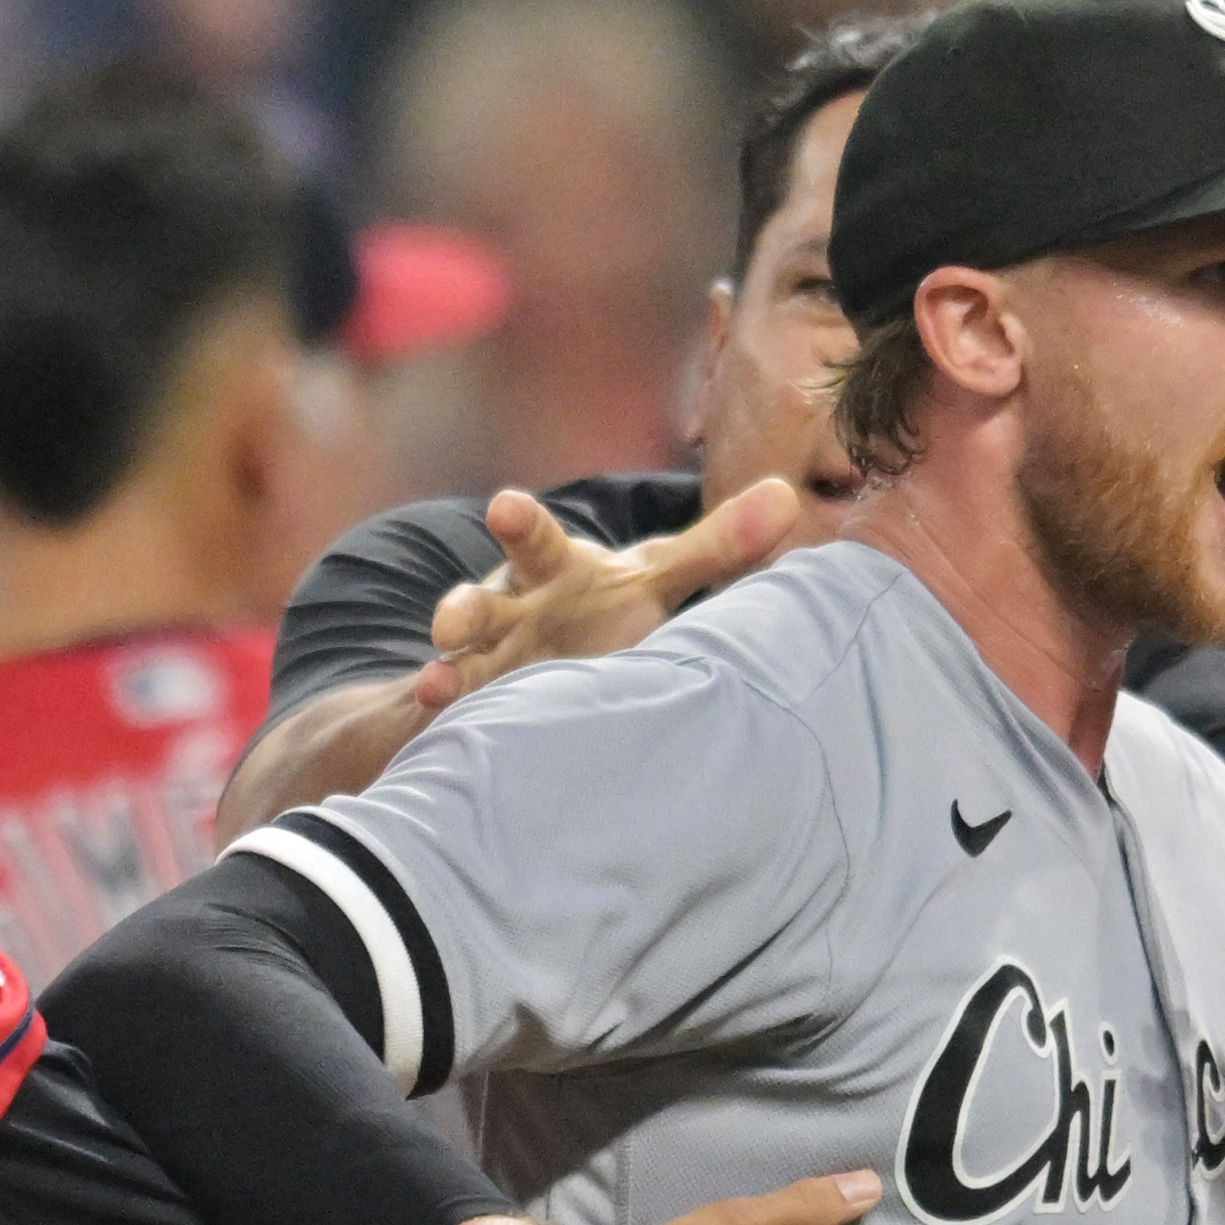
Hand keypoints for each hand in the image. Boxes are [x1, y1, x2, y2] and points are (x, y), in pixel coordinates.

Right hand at [422, 476, 802, 692]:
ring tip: (437, 686)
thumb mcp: (657, 578)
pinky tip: (439, 726)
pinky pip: (456, 712)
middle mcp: (510, 609)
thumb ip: (717, 547)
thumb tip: (786, 497)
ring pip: (462, 663)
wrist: (547, 663)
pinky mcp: (477, 708)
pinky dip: (446, 720)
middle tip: (450, 620)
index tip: (505, 506)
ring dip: (450, 672)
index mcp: (555, 571)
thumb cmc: (605, 612)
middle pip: (482, 600)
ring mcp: (487, 662)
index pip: (537, 540)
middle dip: (464, 605)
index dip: (522, 523)